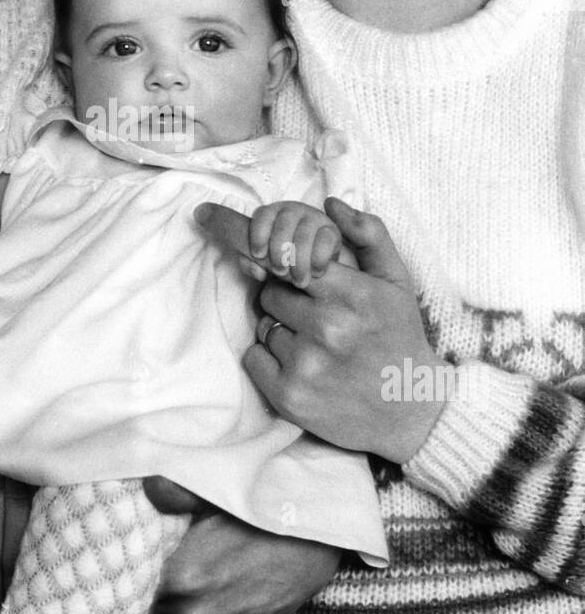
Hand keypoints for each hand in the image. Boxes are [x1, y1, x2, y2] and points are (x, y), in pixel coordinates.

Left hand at [144, 478, 339, 613]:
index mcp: (180, 575)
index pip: (130, 580)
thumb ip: (175, 494)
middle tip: (170, 562)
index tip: (134, 555)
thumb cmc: (263, 515)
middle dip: (153, 587)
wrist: (316, 545)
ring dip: (176, 608)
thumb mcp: (218, 497)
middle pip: (148, 605)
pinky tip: (218, 599)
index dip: (132, 567)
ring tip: (200, 579)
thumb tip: (146, 487)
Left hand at [196, 197, 445, 461]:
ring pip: (263, 325)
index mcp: (350, 293)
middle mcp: (327, 327)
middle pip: (269, 292)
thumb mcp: (396, 282)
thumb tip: (331, 202)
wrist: (411, 411)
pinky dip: (268, 359)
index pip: (283, 255)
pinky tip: (303, 367)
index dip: (244, 237)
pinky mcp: (290, 396)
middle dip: (285, 298)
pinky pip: (254, 357)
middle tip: (316, 315)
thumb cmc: (399, 337)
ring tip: (318, 346)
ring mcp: (307, 364)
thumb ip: (369, 235)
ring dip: (281, 330)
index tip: (204, 216)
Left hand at [243, 200, 342, 288]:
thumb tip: (259, 272)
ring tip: (298, 280)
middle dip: (279, 252)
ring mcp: (314, 218)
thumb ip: (251, 265)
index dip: (259, 235)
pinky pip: (326, 241)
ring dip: (299, 261)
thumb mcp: (263, 260)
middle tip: (280, 272)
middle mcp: (293, 210)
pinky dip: (319, 260)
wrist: (311, 261)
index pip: (263, 216)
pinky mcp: (332, 230)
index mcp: (272, 213)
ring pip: (304, 235)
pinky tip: (316, 273)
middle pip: (283, 226)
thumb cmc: (281, 256)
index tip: (258, 255)